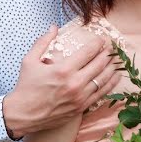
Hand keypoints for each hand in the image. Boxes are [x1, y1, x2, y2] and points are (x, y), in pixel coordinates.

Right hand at [2, 26, 119, 137]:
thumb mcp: (29, 60)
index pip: (88, 52)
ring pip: (103, 79)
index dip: (98, 44)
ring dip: (112, 68)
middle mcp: (74, 83)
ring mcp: (80, 97)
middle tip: (111, 48)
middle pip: (99, 64)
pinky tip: (115, 77)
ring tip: (116, 60)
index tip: (102, 39)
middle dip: (107, 54)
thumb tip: (54, 27)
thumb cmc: (26, 86)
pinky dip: (110, 84)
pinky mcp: (81, 108)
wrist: (23, 114)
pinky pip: (101, 94)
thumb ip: (43, 42)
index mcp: (63, 69)